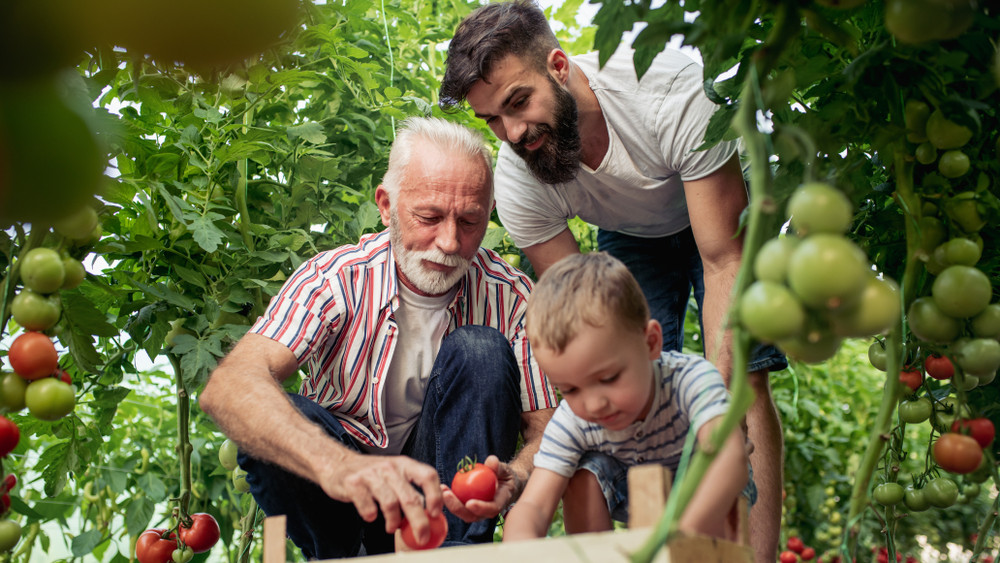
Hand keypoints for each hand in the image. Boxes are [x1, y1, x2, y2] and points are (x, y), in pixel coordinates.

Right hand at [318, 451, 442, 537]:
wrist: (338, 463)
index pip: (428, 476)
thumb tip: (431, 513)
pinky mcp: (354, 484)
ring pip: (390, 503)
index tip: (436, 514)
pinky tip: (371, 516)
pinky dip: (370, 516)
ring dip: (393, 521)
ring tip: (391, 527)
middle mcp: (390, 467)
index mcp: (404, 464)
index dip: (435, 496)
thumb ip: (411, 491)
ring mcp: (371, 475)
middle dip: (419, 522)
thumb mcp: (395, 475)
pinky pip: (367, 506)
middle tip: (422, 537)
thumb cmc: (371, 474)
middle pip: (410, 498)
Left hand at [441, 455, 521, 522]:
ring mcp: (478, 511)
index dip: (481, 508)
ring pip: (463, 513)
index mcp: (500, 503)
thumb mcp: (505, 470)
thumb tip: (491, 461)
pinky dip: (450, 499)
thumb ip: (498, 467)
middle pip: (472, 516)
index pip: (491, 509)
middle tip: (447, 495)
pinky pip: (459, 505)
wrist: (504, 484)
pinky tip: (443, 488)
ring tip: (442, 490)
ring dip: (451, 504)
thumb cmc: (505, 476)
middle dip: (458, 508)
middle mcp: (487, 511)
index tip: (470, 503)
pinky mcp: (469, 508)